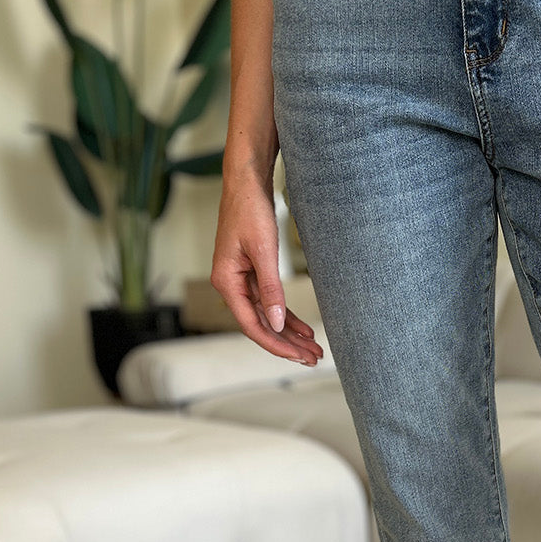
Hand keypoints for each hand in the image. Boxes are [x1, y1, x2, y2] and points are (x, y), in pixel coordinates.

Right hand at [211, 170, 323, 365]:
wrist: (246, 183)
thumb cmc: (250, 211)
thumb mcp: (264, 251)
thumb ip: (271, 289)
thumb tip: (278, 323)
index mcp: (226, 282)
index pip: (252, 325)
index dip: (276, 344)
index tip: (298, 356)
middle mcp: (230, 285)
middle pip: (261, 325)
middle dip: (288, 344)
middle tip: (314, 358)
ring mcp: (241, 280)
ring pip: (268, 316)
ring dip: (290, 333)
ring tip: (314, 348)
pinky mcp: (252, 273)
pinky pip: (269, 302)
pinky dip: (286, 316)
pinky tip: (303, 328)